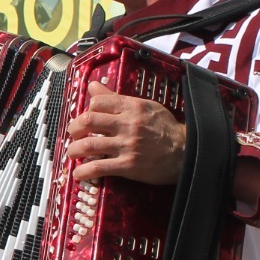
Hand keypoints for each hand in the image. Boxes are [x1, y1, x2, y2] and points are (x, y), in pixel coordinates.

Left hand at [64, 81, 186, 184]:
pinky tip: (78, 174)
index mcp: (132, 107)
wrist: (186, 152)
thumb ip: (116, 98)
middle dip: (74, 128)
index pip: (98, 102)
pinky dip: (84, 171)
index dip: (86, 110)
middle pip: (88, 121)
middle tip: (73, 134)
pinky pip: (99, 167)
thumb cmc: (164, 128)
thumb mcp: (144, 106)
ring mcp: (127, 145)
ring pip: (89, 145)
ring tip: (72, 153)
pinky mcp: (128, 165)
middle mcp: (128, 124)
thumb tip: (92, 86)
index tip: (85, 119)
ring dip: (74, 150)